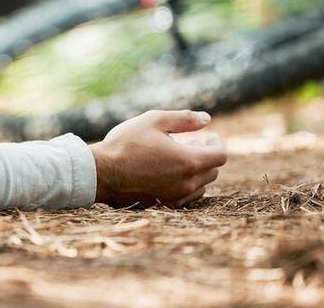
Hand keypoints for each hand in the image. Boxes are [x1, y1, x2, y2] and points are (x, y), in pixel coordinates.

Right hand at [89, 110, 225, 207]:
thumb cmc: (126, 144)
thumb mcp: (154, 121)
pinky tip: (169, 174)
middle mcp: (188, 183)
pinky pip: (187, 197)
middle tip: (190, 143)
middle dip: (206, 155)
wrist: (102, 173)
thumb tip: (206, 119)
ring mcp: (177, 197)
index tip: (206, 136)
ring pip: (201, 186)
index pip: (220, 155)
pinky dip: (186, 184)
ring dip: (197, 172)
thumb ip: (184, 119)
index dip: (216, 143)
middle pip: (212, 171)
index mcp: (189, 161)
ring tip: (178, 158)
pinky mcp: (165, 205)